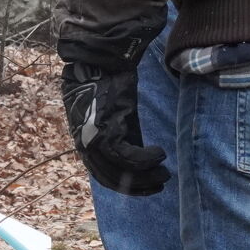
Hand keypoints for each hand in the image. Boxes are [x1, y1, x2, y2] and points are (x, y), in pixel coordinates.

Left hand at [61, 60, 168, 195]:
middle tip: (161, 182)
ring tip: (164, 172)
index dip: (127, 186)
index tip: (148, 186)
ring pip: (122, 171)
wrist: (100, 63)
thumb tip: (138, 159)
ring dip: (147, 175)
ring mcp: (94, 140)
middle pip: (113, 179)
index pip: (104, 177)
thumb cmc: (107, 86)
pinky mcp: (107, 130)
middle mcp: (86, 146)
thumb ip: (120, 138)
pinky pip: (129, 156)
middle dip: (140, 185)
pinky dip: (147, 159)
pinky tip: (161, 154)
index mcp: (85, 144)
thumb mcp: (112, 118)